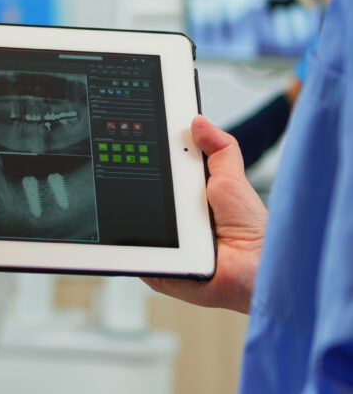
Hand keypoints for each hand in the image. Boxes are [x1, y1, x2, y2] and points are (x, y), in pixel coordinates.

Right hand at [143, 116, 265, 313]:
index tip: (135, 146)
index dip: (146, 164)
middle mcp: (174, 224)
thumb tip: (197, 120)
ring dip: (141, 220)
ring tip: (157, 214)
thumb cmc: (252, 230)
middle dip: (139, 189)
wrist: (257, 269)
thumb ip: (219, 149)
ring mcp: (164, 248)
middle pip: (142, 201)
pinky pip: (140, 260)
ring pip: (137, 230)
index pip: (158, 178)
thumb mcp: (232, 180)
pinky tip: (156, 243)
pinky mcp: (160, 273)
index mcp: (188, 201)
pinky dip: (143, 252)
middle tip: (146, 179)